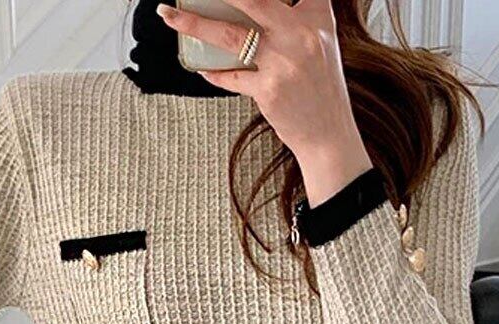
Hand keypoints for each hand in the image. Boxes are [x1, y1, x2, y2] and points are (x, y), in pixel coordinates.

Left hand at [156, 0, 372, 204]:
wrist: (328, 136)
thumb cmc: (320, 91)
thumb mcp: (321, 45)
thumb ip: (297, 22)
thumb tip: (253, 8)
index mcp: (317, 18)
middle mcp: (302, 35)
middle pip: (254, 0)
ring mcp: (284, 62)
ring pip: (230, 36)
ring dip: (194, 24)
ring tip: (169, 16)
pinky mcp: (269, 89)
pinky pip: (231, 76)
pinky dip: (213, 73)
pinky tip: (202, 69)